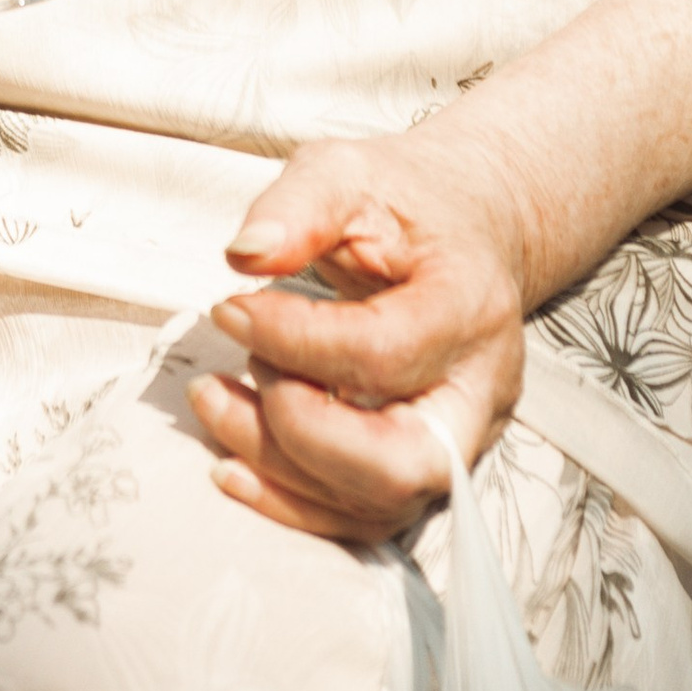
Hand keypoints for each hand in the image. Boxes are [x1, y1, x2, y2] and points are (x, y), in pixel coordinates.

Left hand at [191, 134, 527, 543]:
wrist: (465, 230)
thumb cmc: (404, 204)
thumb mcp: (348, 172)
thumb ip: (298, 207)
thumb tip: (243, 256)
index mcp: (470, 305)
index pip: (383, 353)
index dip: (293, 340)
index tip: (229, 309)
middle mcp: (480, 388)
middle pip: (400, 462)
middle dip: (298, 433)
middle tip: (234, 374)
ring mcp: (461, 439)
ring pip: (378, 501)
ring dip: (279, 467)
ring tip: (211, 401)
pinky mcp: (430, 467)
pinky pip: (366, 518)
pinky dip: (293, 503)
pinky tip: (232, 463)